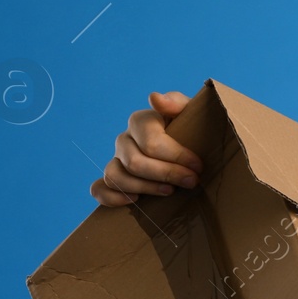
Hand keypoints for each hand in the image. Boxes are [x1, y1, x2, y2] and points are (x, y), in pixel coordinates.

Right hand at [88, 90, 204, 206]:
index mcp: (141, 121)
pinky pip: (99, 189)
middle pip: (134, 162)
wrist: (191, 147)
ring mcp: (116, 160)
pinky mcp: (113, 179)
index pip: (150, 141)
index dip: (176, 156)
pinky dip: (112, 197)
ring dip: (145, 188)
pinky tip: (136, 200)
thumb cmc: (191, 130)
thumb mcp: (191, 113)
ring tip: (170, 191)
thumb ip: (176, 102)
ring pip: (114, 176)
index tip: (198, 166)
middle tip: (191, 181)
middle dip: (166, 174)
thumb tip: (154, 99)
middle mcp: (125, 140)